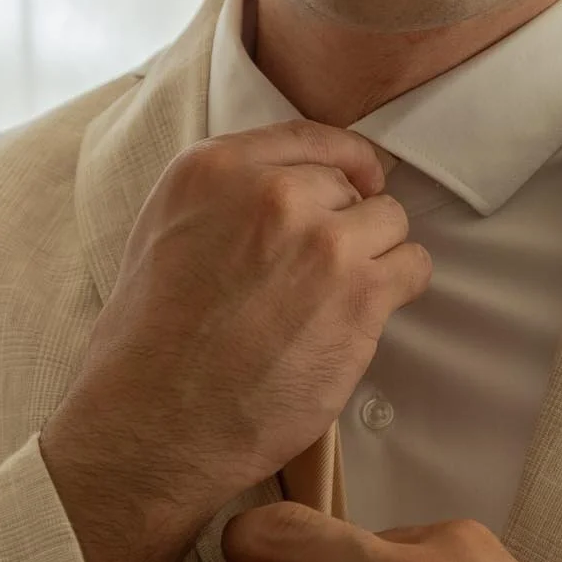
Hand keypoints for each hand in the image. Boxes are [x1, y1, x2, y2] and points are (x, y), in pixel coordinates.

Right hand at [38, 120, 432, 561]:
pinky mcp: (358, 295)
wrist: (155, 422)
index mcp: (215, 169)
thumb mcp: (164, 233)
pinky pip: (412, 266)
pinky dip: (399, 287)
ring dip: (377, 256)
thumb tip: (289, 188)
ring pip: (391, 221)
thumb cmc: (149, 345)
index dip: (341, 163)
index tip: (356, 183)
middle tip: (322, 274)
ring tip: (343, 300)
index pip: (309, 138)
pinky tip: (363, 317)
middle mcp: (272, 194)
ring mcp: (322, 243)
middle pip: (351, 185)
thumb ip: (225, 198)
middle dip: (346, 224)